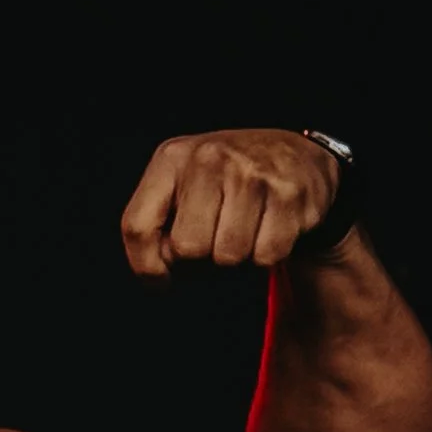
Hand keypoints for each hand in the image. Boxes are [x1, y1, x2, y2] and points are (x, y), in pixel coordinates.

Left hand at [119, 129, 342, 280]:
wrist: (294, 156)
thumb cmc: (223, 184)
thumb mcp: (178, 190)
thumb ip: (153, 228)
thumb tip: (160, 271)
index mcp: (171, 158)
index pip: (137, 228)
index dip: (146, 266)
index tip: (162, 275)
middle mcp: (210, 157)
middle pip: (187, 249)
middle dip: (200, 258)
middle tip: (215, 237)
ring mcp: (252, 172)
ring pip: (228, 257)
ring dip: (236, 257)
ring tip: (244, 228)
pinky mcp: (289, 193)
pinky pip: (266, 256)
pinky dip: (267, 254)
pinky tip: (270, 226)